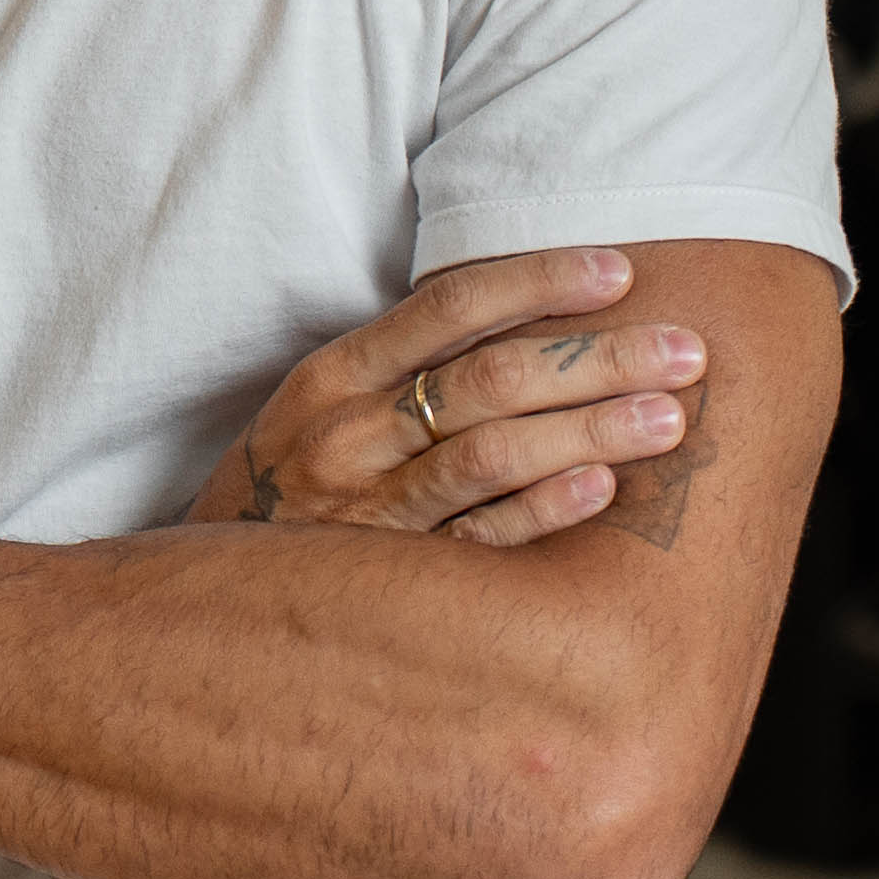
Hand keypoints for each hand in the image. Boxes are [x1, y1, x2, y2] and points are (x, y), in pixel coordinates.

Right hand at [202, 248, 707, 547]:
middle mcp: (346, 438)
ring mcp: (364, 513)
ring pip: (491, 455)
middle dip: (596, 359)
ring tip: (671, 417)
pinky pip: (477, 542)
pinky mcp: (387, 584)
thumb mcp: (315, 415)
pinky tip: (604, 488)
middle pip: (488, 379)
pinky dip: (541, 511)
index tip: (621, 270)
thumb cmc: (284, 495)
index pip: (448, 308)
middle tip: (685, 349)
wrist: (192, 609)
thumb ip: (400, 371)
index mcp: (330, 378)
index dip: (538, 282)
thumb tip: (527, 318)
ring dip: (590, 430)